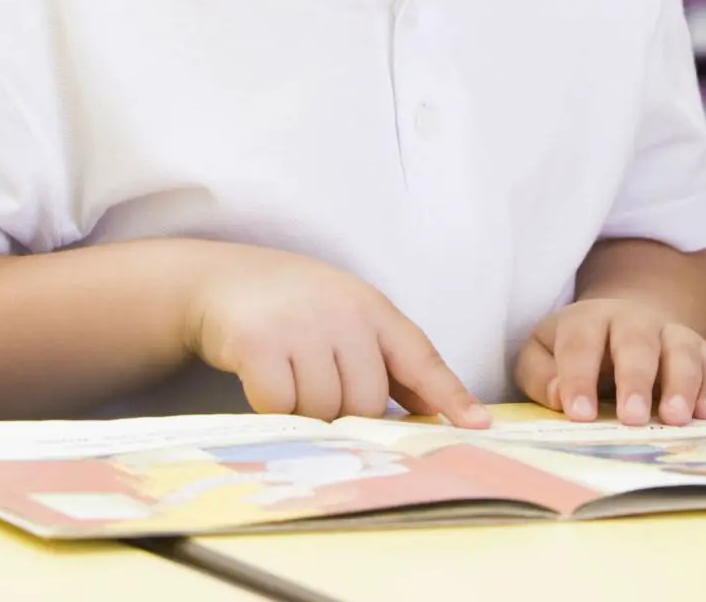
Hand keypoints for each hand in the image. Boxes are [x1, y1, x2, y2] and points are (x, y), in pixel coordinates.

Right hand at [180, 245, 488, 427]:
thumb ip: (391, 363)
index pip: (422, 358)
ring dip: (307, 412)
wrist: (227, 279)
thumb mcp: (353, 318)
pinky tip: (265, 380)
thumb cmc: (300, 307)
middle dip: (347, 413)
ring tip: (292, 378)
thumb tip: (436, 411)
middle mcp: (344, 315)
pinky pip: (279, 406)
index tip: (477, 426)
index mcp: (375, 310)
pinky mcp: (258, 344)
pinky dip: (272, 407)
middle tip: (322, 389)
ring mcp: (301, 327)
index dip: (451, 395)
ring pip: (324, 409)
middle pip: (367, 402)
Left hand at [519, 298, 705, 426]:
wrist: (629, 322)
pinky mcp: (703, 352)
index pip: (581, 343)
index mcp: (590, 319)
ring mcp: (673, 334)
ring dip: (682, 383)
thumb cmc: (580, 351)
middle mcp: (635, 321)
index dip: (579, 377)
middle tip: (633, 418)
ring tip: (676, 418)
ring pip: (683, 350)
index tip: (580, 414)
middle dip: (636, 380)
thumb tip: (560, 396)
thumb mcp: (544, 352)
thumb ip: (540, 373)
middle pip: (637, 342)